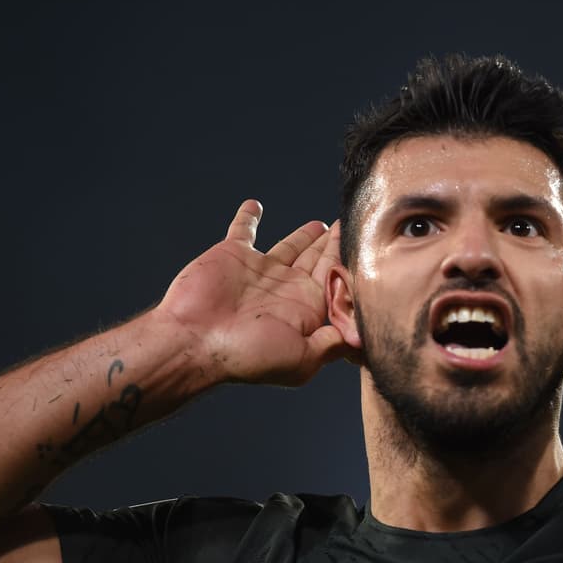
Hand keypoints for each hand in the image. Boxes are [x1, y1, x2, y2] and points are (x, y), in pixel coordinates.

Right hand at [156, 199, 349, 386]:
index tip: (368, 246)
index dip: (351, 264)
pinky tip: (255, 205)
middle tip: (353, 226)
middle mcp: (286, 288)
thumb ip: (332, 343)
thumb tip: (363, 338)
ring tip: (322, 224)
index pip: (337, 280)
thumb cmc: (246, 356)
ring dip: (305, 236)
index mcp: (305, 309)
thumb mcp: (301, 357)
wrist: (194, 342)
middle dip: (335, 247)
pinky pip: (243, 229)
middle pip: (319, 262)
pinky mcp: (234, 254)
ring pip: (290, 246)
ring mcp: (260, 270)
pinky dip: (248, 217)